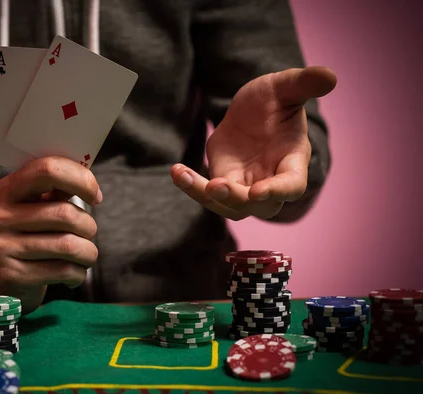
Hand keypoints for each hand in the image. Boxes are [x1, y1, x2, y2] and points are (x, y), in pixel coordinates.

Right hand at [0, 157, 101, 313]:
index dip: (80, 179)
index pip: (47, 170)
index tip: (96, 197)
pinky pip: (63, 271)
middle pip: (64, 214)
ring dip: (88, 253)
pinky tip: (73, 274)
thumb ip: (56, 191)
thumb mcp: (33, 210)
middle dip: (88, 226)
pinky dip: (79, 274)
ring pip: (68, 245)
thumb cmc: (28, 239)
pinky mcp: (10, 276)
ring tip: (85, 256)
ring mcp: (0, 248)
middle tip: (88, 234)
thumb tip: (88, 181)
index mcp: (4, 191)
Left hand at [171, 66, 336, 219]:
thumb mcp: (285, 88)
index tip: (259, 191)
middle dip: (237, 199)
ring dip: (206, 195)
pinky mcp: (222, 181)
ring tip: (184, 176)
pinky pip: (206, 192)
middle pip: (258, 206)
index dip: (277, 192)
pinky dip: (190, 185)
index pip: (291, 186)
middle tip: (216, 186)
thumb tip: (329, 76)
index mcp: (292, 162)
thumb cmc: (275, 101)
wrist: (252, 110)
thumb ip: (304, 85)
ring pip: (228, 205)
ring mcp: (245, 186)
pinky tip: (176, 171)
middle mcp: (270, 181)